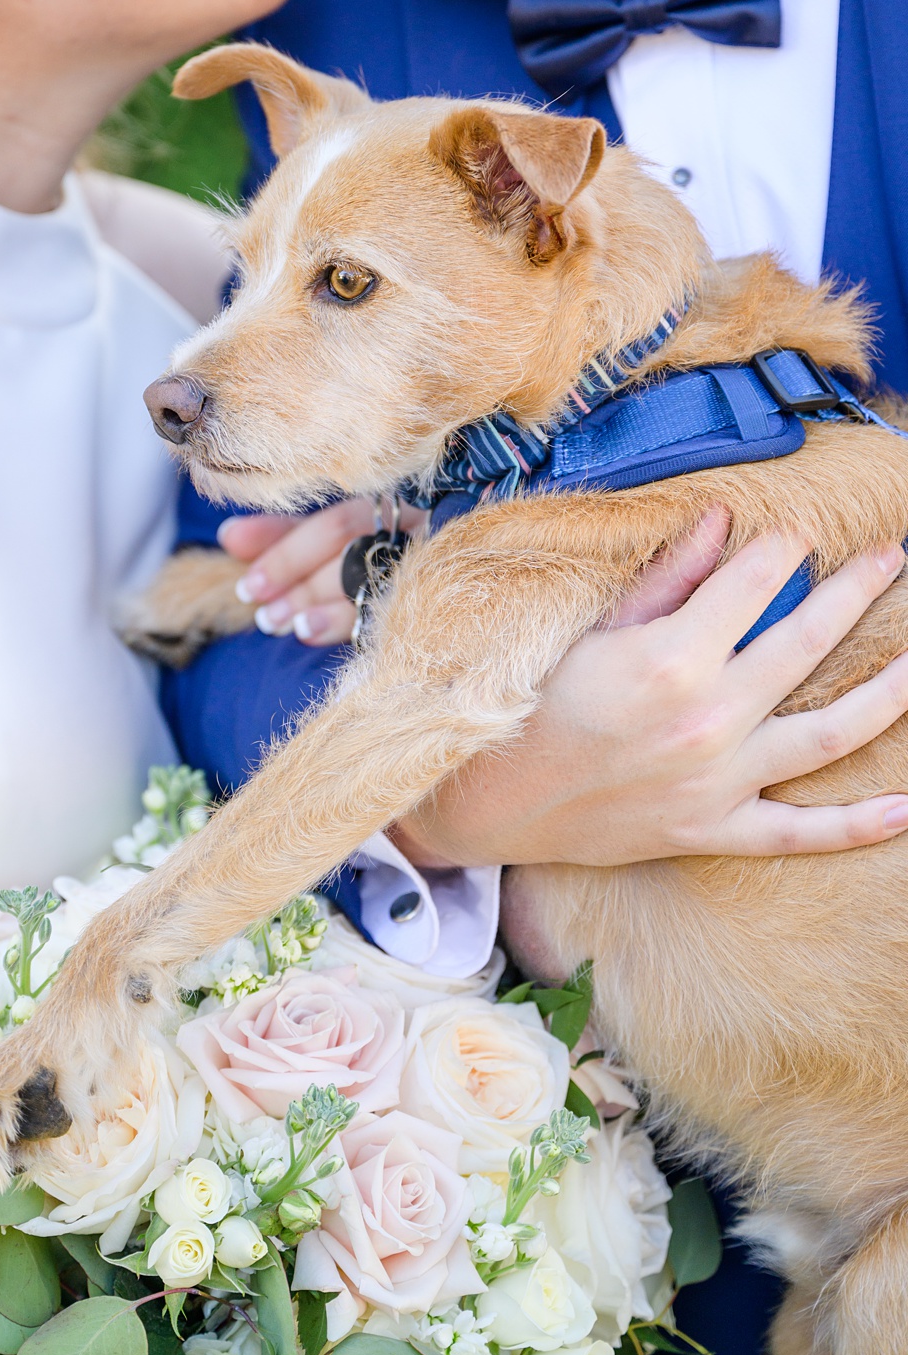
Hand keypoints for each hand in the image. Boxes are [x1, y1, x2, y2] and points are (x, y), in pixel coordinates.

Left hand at [221, 497, 429, 645]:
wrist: (447, 583)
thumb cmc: (367, 556)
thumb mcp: (324, 542)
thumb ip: (280, 536)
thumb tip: (228, 535)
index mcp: (382, 506)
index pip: (333, 524)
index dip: (284, 553)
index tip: (247, 587)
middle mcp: (411, 528)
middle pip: (350, 546)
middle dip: (297, 578)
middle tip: (263, 616)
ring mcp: (432, 560)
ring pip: (374, 578)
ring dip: (323, 606)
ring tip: (288, 628)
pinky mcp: (439, 597)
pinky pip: (397, 612)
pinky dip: (351, 623)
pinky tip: (317, 634)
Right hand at [399, 508, 907, 867]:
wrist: (489, 801)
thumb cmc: (529, 707)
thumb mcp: (587, 631)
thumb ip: (665, 580)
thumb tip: (722, 523)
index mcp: (670, 659)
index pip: (752, 585)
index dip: (781, 550)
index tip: (796, 533)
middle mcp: (708, 718)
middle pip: (807, 643)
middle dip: (855, 591)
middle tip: (892, 558)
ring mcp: (719, 780)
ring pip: (832, 732)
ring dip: (890, 692)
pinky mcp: (714, 829)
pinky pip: (803, 831)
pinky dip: (859, 824)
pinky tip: (907, 806)